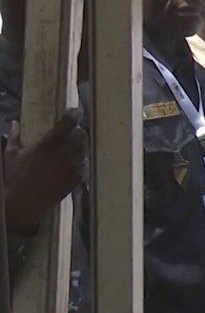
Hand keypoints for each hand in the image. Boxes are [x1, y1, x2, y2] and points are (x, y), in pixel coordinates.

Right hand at [4, 109, 87, 235]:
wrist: (24, 202)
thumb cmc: (15, 176)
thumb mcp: (11, 153)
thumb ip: (15, 135)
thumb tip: (15, 122)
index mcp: (48, 144)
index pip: (68, 123)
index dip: (74, 115)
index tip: (76, 110)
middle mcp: (64, 153)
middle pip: (81, 135)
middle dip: (78, 130)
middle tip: (72, 130)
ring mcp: (72, 167)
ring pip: (85, 149)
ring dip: (81, 144)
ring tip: (73, 145)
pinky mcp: (76, 179)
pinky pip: (85, 165)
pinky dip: (81, 160)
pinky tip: (73, 161)